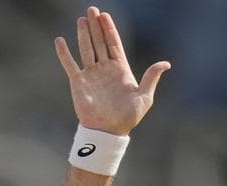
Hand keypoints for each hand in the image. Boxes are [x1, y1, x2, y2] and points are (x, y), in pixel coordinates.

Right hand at [54, 6, 170, 135]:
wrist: (108, 132)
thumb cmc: (128, 118)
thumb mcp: (144, 98)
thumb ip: (151, 78)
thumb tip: (166, 63)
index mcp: (121, 69)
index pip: (114, 44)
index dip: (109, 29)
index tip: (105, 15)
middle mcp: (105, 69)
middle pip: (99, 42)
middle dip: (96, 26)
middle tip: (92, 9)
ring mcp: (91, 74)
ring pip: (86, 49)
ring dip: (83, 34)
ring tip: (81, 20)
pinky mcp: (79, 83)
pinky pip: (70, 65)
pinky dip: (64, 53)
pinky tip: (60, 40)